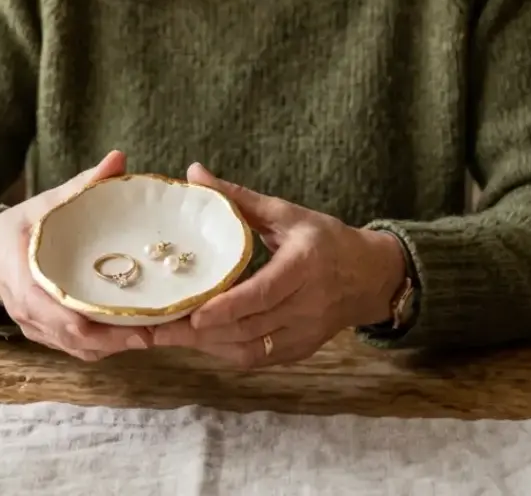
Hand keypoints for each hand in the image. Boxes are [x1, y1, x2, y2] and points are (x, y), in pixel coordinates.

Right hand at [0, 150, 152, 360]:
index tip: (134, 323)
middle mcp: (28, 313)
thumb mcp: (45, 202)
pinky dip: (99, 346)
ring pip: (76, 350)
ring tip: (149, 334)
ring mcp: (33, 328)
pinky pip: (73, 348)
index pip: (60, 315)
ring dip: (111, 347)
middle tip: (154, 331)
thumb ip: (82, 184)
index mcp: (24, 280)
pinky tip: (127, 334)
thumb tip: (118, 159)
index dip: (97, 325)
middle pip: (74, 339)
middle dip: (114, 340)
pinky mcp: (42, 334)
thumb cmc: (16, 227)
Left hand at [151, 164, 406, 366]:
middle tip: (159, 328)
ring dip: (210, 346)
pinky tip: (201, 342)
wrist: (371, 277)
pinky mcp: (302, 350)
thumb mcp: (285, 213)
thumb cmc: (324, 238)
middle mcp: (308, 304)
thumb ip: (238, 197)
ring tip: (171, 335)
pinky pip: (260, 358)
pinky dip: (228, 352)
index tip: (195, 313)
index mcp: (305, 265)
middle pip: (251, 326)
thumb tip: (194, 172)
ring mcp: (306, 332)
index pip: (264, 292)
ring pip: (252, 349)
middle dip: (203, 332)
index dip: (229, 306)